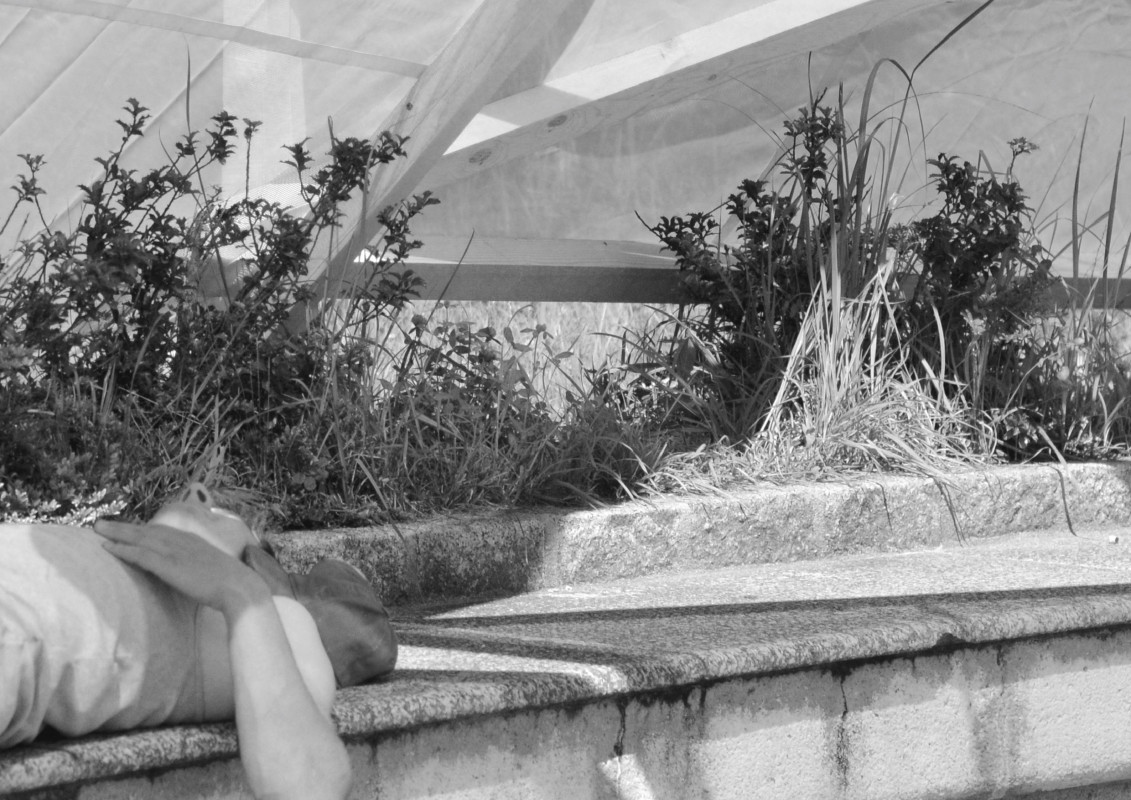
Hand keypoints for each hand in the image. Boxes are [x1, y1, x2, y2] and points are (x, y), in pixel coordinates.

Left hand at [93, 519, 268, 613]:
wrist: (240, 588)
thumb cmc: (232, 584)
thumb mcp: (215, 570)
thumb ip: (201, 568)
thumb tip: (196, 575)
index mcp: (194, 541)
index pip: (162, 532)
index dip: (142, 531)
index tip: (126, 530)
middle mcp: (182, 541)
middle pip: (147, 531)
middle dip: (123, 527)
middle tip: (101, 524)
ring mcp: (175, 551)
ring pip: (140, 538)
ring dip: (117, 533)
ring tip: (98, 530)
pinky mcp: (169, 564)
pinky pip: (141, 554)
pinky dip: (124, 550)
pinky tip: (108, 548)